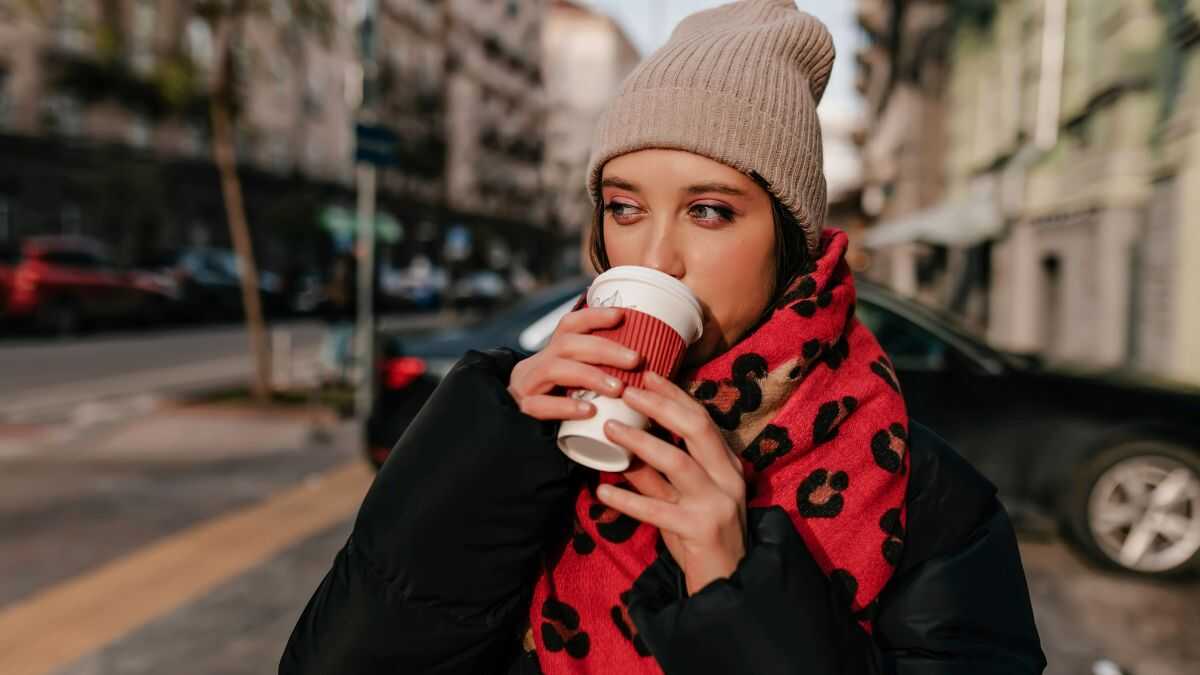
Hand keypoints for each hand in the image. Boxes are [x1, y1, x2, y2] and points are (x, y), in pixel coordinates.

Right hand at [507, 307, 640, 420]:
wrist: (510, 431)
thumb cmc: (554, 407)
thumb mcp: (571, 386)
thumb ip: (596, 375)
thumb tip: (644, 367)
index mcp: (551, 354)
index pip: (569, 326)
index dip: (594, 316)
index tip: (621, 315)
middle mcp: (536, 364)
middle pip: (568, 344)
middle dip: (605, 348)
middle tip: (635, 360)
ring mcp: (527, 386)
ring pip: (555, 369)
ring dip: (590, 375)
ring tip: (618, 388)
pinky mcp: (522, 410)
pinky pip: (541, 406)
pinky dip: (567, 406)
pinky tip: (590, 411)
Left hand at [596, 371, 747, 594]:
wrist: (726, 585)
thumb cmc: (700, 538)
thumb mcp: (678, 499)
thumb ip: (654, 475)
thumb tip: (621, 447)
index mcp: (727, 465)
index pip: (701, 419)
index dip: (674, 395)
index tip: (647, 375)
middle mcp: (728, 479)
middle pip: (696, 429)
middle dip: (661, 405)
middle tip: (627, 392)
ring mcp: (717, 504)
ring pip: (678, 462)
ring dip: (640, 443)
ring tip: (608, 428)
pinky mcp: (701, 531)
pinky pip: (658, 510)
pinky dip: (627, 498)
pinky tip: (601, 490)